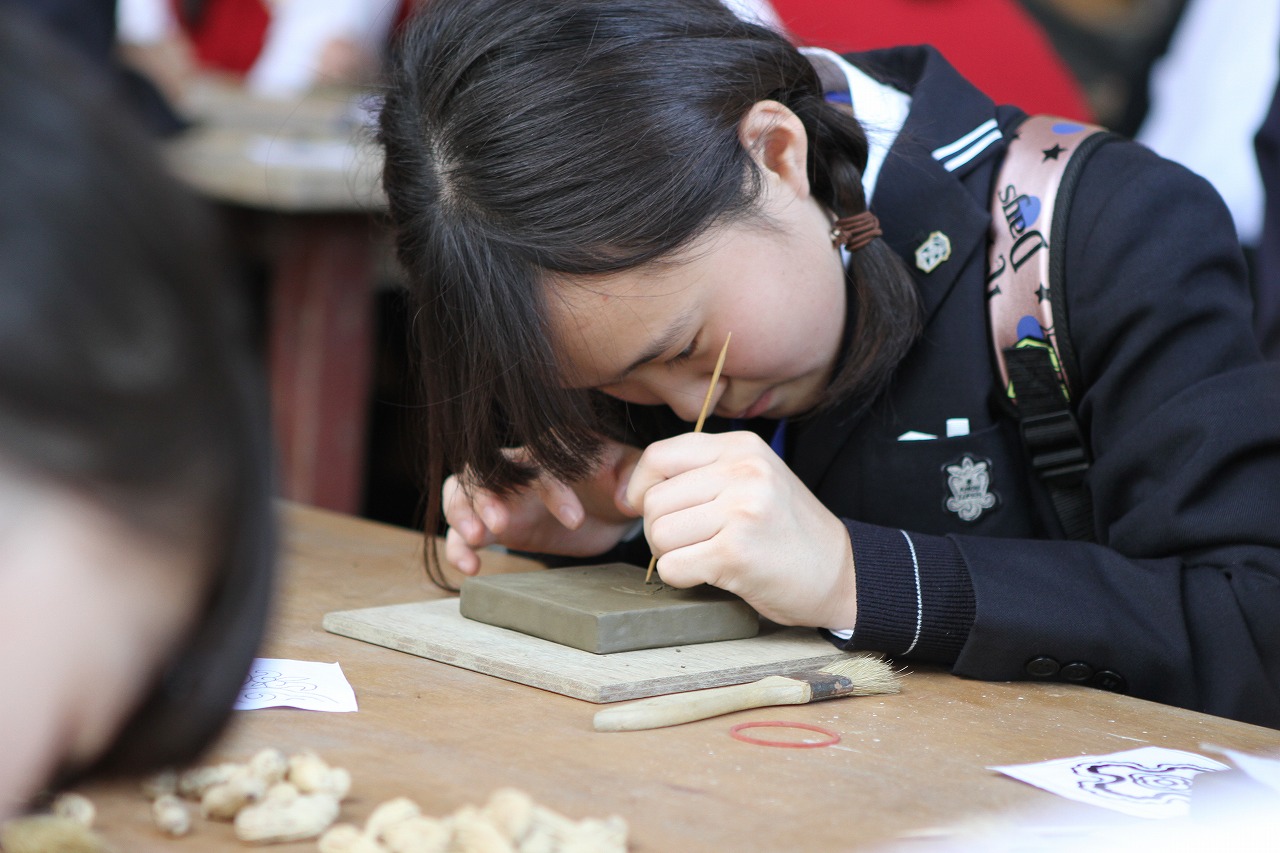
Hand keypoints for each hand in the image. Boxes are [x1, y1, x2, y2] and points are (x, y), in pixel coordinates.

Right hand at [443, 441, 640, 574]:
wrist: (608, 506)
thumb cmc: (616, 480)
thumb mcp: (629, 472)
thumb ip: (631, 477)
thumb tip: (623, 497)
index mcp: (551, 449)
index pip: (543, 462)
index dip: (554, 490)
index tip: (575, 521)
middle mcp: (517, 465)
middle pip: (485, 469)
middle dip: (486, 495)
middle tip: (500, 525)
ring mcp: (501, 494)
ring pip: (460, 491)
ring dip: (462, 513)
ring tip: (476, 540)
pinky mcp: (494, 523)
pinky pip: (461, 529)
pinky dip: (457, 547)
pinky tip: (470, 568)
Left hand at [624, 431, 856, 628]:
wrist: (841, 572)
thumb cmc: (787, 530)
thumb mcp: (752, 480)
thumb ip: (699, 474)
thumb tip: (627, 492)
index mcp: (742, 447)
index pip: (659, 456)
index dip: (641, 487)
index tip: (647, 509)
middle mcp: (743, 471)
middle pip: (654, 501)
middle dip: (659, 529)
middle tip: (690, 542)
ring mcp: (741, 510)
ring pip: (658, 534)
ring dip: (670, 555)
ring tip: (705, 556)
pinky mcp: (737, 552)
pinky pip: (672, 566)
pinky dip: (682, 578)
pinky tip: (712, 574)